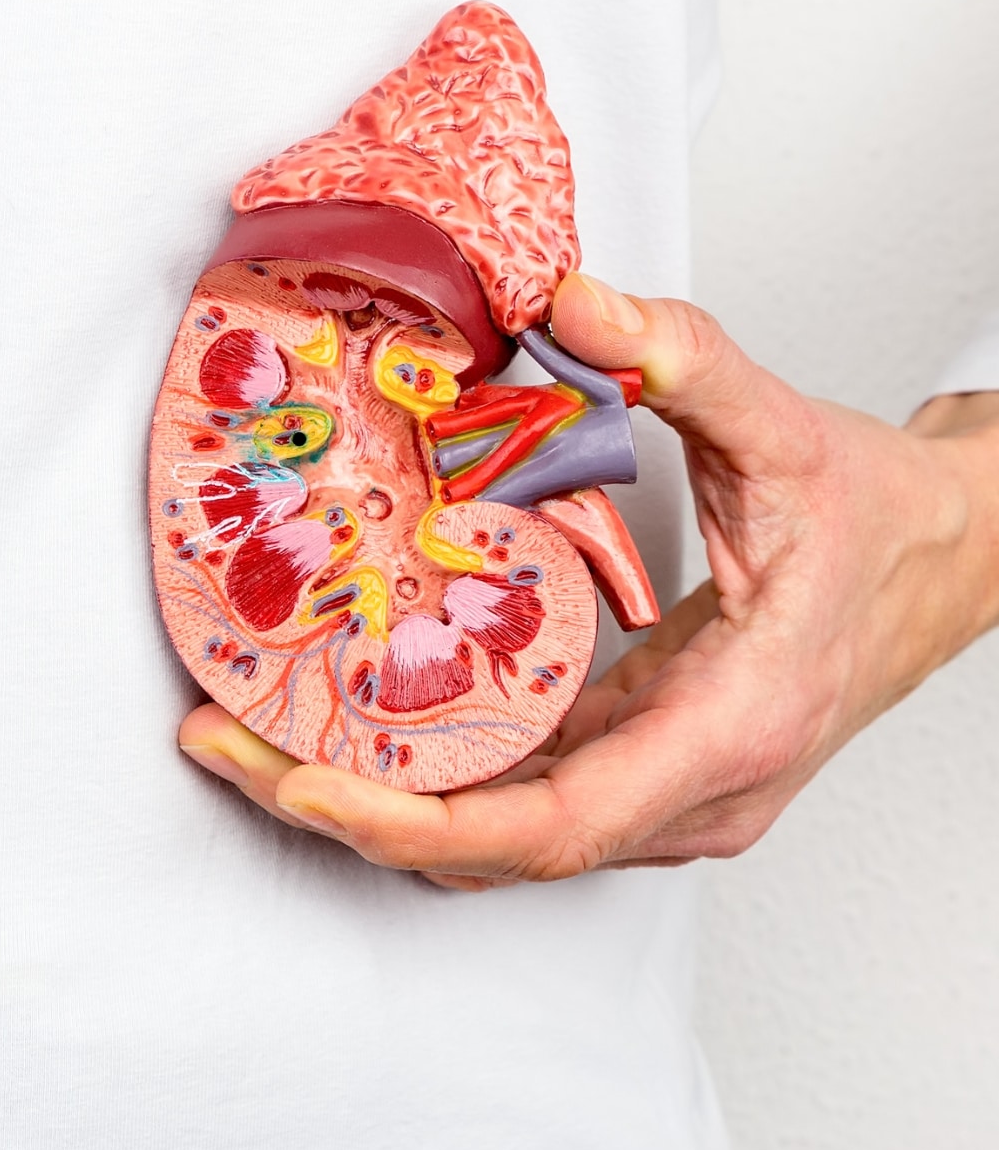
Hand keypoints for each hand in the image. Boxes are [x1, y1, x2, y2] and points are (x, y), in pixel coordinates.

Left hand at [180, 274, 998, 883]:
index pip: (555, 826)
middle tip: (223, 741)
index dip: (420, 821)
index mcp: (729, 729)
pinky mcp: (648, 765)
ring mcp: (672, 793)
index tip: (309, 784)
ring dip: (375, 797)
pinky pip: (524, 797)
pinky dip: (429, 775)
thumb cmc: (876, 517)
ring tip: (253, 730)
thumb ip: (681, 357)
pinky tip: (349, 715)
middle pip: (498, 847)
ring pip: (502, 836)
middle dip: (352, 808)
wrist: (951, 556)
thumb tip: (567, 301)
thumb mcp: (785, 426)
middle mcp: (695, 790)